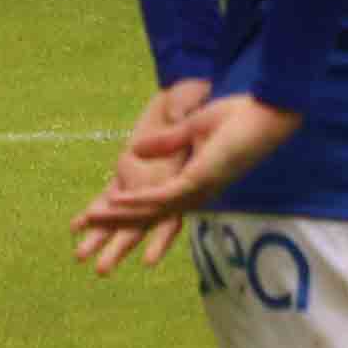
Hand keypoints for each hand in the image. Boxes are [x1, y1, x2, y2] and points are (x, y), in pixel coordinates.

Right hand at [70, 86, 300, 274]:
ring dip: (118, 216)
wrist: (267, 111)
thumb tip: (134, 151)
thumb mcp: (194, 127)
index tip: (91, 217)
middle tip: (80, 235)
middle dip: (111, 224)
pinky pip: (161, 197)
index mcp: (191, 184)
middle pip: (144, 216)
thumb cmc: (240, 118)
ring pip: (148, 211)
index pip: (149, 205)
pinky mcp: (198, 180)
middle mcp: (192, 195)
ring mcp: (195, 190)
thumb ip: (164, 142)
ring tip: (90, 220)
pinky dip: (136, 202)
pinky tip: (116, 204)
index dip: (120, 213)